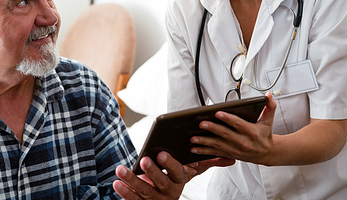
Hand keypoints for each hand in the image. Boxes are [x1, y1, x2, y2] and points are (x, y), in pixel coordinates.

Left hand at [113, 152, 234, 198]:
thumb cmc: (175, 179)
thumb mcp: (191, 172)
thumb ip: (207, 163)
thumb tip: (230, 157)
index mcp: (179, 181)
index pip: (177, 173)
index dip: (170, 164)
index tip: (162, 153)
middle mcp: (168, 192)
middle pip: (161, 182)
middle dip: (152, 171)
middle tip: (144, 159)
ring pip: (144, 191)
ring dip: (131, 180)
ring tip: (120, 169)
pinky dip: (124, 192)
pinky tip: (116, 183)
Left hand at [189, 92, 277, 164]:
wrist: (268, 153)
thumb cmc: (265, 134)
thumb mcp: (269, 120)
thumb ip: (270, 106)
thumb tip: (269, 95)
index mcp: (252, 132)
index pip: (238, 124)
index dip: (227, 118)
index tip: (217, 113)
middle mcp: (243, 142)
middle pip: (225, 134)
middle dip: (212, 129)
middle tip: (201, 124)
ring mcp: (235, 149)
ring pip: (218, 145)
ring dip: (204, 142)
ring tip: (193, 138)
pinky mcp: (230, 154)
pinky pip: (216, 153)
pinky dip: (204, 151)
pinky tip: (194, 148)